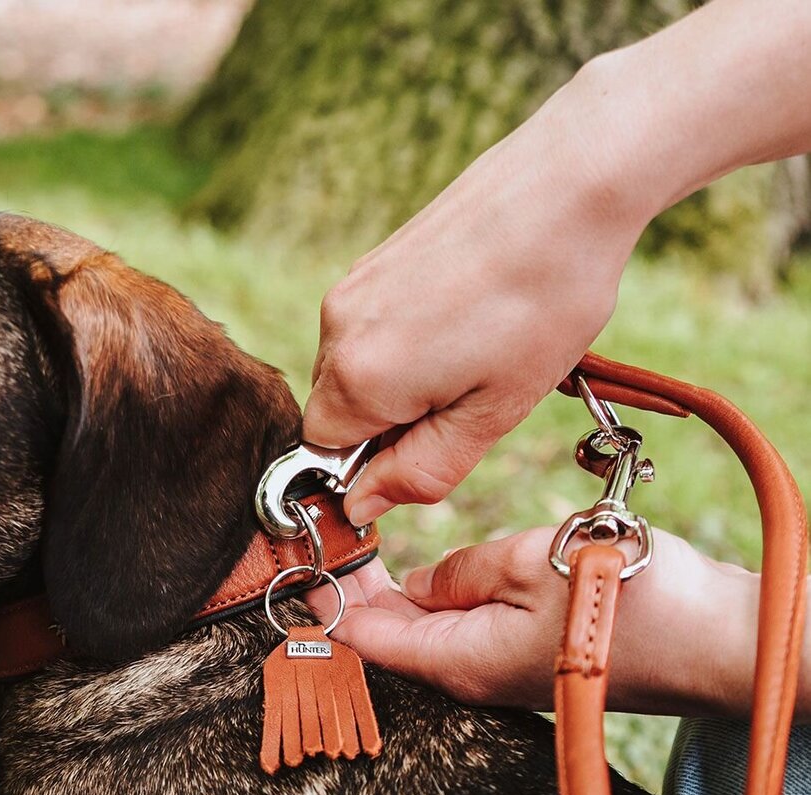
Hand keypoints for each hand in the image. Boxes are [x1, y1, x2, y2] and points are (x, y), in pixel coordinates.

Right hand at [302, 67, 647, 525]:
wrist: (572, 181)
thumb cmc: (544, 301)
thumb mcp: (492, 415)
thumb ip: (419, 473)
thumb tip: (360, 508)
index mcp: (358, 380)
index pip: (326, 456)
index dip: (375, 464)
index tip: (435, 440)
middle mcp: (336, 331)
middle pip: (337, 411)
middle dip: (390, 421)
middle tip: (470, 392)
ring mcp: (351, 288)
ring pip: (355, 368)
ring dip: (403, 378)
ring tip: (477, 345)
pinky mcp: (372, 260)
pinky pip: (372, 327)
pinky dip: (410, 338)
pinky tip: (469, 313)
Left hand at [305, 528, 759, 716]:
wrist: (719, 641)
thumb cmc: (630, 602)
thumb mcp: (531, 562)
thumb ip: (461, 571)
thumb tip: (416, 582)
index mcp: (457, 660)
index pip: (365, 638)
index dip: (328, 600)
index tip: (299, 564)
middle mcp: (470, 677)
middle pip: (390, 637)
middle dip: (355, 594)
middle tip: (327, 544)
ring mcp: (499, 673)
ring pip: (425, 633)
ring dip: (393, 595)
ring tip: (363, 550)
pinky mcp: (527, 659)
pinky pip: (462, 632)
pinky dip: (435, 601)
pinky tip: (429, 573)